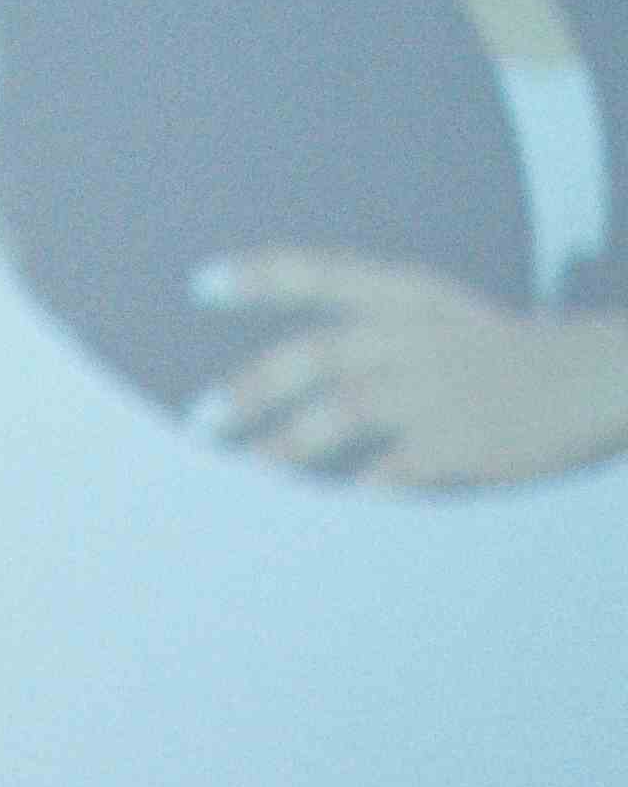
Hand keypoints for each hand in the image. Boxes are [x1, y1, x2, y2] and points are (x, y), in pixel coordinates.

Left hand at [194, 254, 627, 489]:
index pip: (325, 274)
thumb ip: (384, 334)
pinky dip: (345, 492)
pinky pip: (386, 473)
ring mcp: (439, 391)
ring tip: (239, 476)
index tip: (200, 284)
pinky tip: (315, 512)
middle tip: (200, 422)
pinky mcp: (461, 444)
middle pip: (314, 356)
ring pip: (336, 415)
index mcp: (417, 299)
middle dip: (249, 388)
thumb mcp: (455, 321)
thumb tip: (299, 372)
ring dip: (279, 448)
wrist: (613, 378)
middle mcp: (418, 337)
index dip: (261, 277)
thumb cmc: (525, 357)